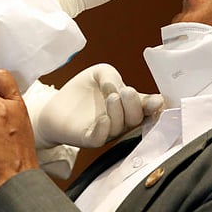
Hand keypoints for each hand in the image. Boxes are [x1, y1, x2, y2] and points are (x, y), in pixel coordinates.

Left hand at [28, 63, 164, 148]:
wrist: (55, 107)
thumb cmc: (82, 90)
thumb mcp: (99, 72)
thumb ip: (111, 75)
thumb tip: (116, 87)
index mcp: (127, 105)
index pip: (146, 108)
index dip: (155, 106)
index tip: (157, 101)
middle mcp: (121, 120)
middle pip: (135, 118)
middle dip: (134, 105)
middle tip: (127, 92)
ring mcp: (106, 131)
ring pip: (119, 126)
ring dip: (118, 111)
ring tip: (112, 96)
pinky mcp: (88, 138)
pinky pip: (99, 138)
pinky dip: (103, 129)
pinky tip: (103, 118)